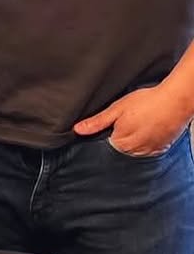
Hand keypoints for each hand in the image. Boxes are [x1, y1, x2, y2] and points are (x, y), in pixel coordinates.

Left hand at [73, 85, 190, 156]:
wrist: (176, 101)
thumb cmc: (147, 102)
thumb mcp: (117, 109)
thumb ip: (97, 122)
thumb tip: (78, 130)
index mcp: (121, 143)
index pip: (105, 146)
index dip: (106, 134)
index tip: (111, 126)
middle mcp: (136, 152)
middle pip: (120, 149)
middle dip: (119, 137)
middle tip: (127, 121)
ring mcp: (150, 151)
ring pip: (134, 150)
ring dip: (133, 140)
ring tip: (139, 124)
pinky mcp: (162, 148)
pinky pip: (148, 149)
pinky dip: (146, 141)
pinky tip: (148, 128)